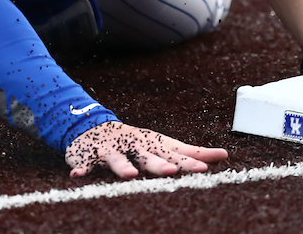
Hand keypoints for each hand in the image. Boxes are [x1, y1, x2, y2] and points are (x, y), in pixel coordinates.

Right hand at [65, 121, 227, 178]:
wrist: (93, 127)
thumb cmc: (136, 142)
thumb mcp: (163, 145)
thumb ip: (191, 153)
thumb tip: (225, 155)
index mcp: (152, 144)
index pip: (174, 154)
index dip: (189, 161)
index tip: (205, 168)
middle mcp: (133, 144)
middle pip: (147, 155)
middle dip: (159, 164)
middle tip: (171, 171)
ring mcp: (111, 148)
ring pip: (116, 158)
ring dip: (122, 166)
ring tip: (130, 175)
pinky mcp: (88, 154)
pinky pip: (84, 162)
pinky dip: (81, 167)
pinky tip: (78, 175)